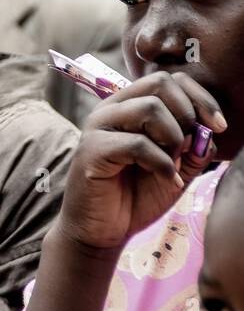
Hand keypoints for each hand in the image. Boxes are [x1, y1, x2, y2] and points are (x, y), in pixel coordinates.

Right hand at [55, 70, 226, 257]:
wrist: (102, 230)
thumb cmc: (136, 197)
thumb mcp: (177, 168)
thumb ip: (194, 146)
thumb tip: (209, 129)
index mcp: (128, 107)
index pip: (167, 79)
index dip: (200, 97)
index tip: (219, 126)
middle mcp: (110, 110)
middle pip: (159, 84)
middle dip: (187, 114)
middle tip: (189, 147)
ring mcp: (97, 128)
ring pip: (149, 109)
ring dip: (174, 139)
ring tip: (173, 164)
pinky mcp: (92, 151)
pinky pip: (137, 144)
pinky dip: (162, 164)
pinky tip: (166, 180)